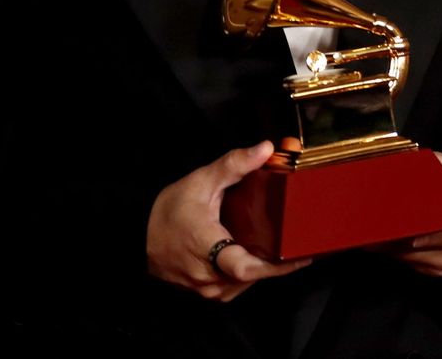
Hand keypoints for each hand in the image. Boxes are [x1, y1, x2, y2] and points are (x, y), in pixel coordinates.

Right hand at [146, 141, 312, 301]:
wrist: (136, 235)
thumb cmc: (168, 211)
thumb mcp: (202, 181)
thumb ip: (235, 164)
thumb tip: (266, 149)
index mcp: (208, 249)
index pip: (248, 267)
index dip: (279, 266)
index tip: (304, 256)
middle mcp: (209, 276)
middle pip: (254, 274)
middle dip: (277, 260)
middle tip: (299, 242)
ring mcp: (207, 288)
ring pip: (246, 282)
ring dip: (262, 266)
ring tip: (280, 246)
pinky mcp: (206, 292)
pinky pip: (235, 285)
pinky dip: (247, 271)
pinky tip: (254, 254)